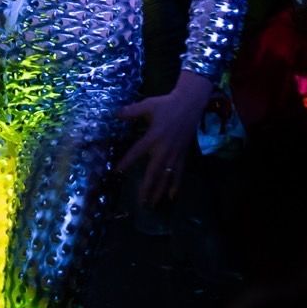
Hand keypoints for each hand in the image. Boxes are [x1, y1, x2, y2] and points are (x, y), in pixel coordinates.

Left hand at [116, 70, 212, 206]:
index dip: (126, 162)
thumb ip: (131, 111)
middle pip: (154, 172)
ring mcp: (175, 153)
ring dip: (159, 190)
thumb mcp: (148, 105)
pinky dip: (176, 184)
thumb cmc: (167, 104)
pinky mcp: (183, 154)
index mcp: (153, 136)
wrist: (191, 104)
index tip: (117, 171)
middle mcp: (164, 148)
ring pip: (166, 176)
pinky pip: (179, 172)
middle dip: (147, 188)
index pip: (136, 152)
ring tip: (153, 203)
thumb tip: (115, 113)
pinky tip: (172, 196)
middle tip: (140, 202)